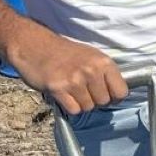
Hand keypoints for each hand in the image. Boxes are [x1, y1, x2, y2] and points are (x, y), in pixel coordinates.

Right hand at [12, 26, 127, 116]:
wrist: (34, 46)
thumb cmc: (65, 53)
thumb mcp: (91, 56)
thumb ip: (105, 73)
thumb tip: (118, 95)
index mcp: (103, 62)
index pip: (121, 92)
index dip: (114, 97)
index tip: (105, 93)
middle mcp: (91, 71)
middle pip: (104, 102)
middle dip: (95, 100)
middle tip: (83, 90)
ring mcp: (74, 80)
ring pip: (88, 107)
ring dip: (80, 103)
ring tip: (71, 90)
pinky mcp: (58, 88)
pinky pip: (73, 110)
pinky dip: (69, 106)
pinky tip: (63, 94)